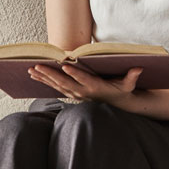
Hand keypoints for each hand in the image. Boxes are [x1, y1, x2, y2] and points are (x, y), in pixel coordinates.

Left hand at [28, 62, 142, 104]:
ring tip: (30, 70)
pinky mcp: (70, 94)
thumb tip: (138, 69)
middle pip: (64, 82)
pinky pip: (55, 87)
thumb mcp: (128, 85)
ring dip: (43, 77)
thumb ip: (131, 78)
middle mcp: (82, 92)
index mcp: (95, 88)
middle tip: (37, 66)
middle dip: (50, 74)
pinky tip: (34, 75)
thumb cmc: (121, 91)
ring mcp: (75, 94)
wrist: (115, 104)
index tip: (65, 65)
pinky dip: (44, 81)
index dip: (74, 73)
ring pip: (56, 85)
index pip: (83, 79)